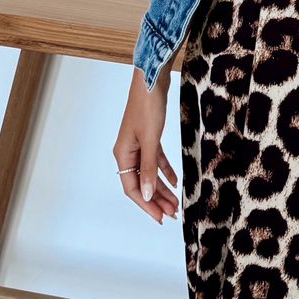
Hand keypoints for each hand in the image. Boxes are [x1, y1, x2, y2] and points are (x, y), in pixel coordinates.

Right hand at [113, 67, 179, 224]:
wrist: (152, 80)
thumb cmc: (147, 106)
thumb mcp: (151, 140)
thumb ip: (149, 168)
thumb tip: (145, 195)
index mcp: (123, 154)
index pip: (132, 188)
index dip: (146, 205)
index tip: (161, 218)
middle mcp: (128, 152)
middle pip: (141, 183)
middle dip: (156, 200)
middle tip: (172, 214)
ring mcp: (138, 144)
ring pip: (149, 173)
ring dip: (161, 189)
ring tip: (175, 204)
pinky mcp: (149, 137)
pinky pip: (156, 160)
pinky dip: (164, 171)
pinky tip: (175, 181)